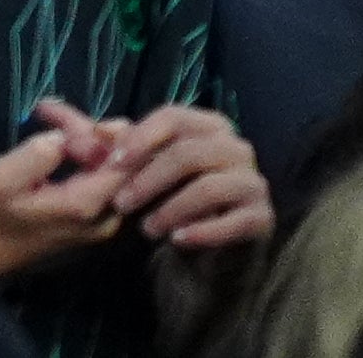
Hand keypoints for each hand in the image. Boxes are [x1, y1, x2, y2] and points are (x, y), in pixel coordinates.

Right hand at [0, 107, 134, 281]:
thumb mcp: (0, 181)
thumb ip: (37, 155)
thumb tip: (67, 137)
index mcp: (84, 206)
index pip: (122, 162)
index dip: (102, 133)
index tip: (60, 120)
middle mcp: (104, 216)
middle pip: (118, 160)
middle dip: (86, 128)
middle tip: (46, 109)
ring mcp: (101, 220)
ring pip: (109, 165)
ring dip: (82, 136)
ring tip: (46, 113)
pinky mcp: (92, 219)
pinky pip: (99, 176)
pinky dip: (81, 152)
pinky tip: (56, 137)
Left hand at [107, 105, 271, 251]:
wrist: (212, 244)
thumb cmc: (176, 195)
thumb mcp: (147, 167)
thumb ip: (124, 147)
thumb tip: (99, 131)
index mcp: (210, 125)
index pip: (174, 117)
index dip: (139, 138)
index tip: (111, 164)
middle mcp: (237, 147)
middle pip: (188, 153)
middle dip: (148, 179)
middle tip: (120, 203)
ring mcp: (253, 182)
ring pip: (208, 188)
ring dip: (170, 209)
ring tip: (146, 229)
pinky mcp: (263, 217)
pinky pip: (233, 222)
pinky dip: (201, 231)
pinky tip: (177, 240)